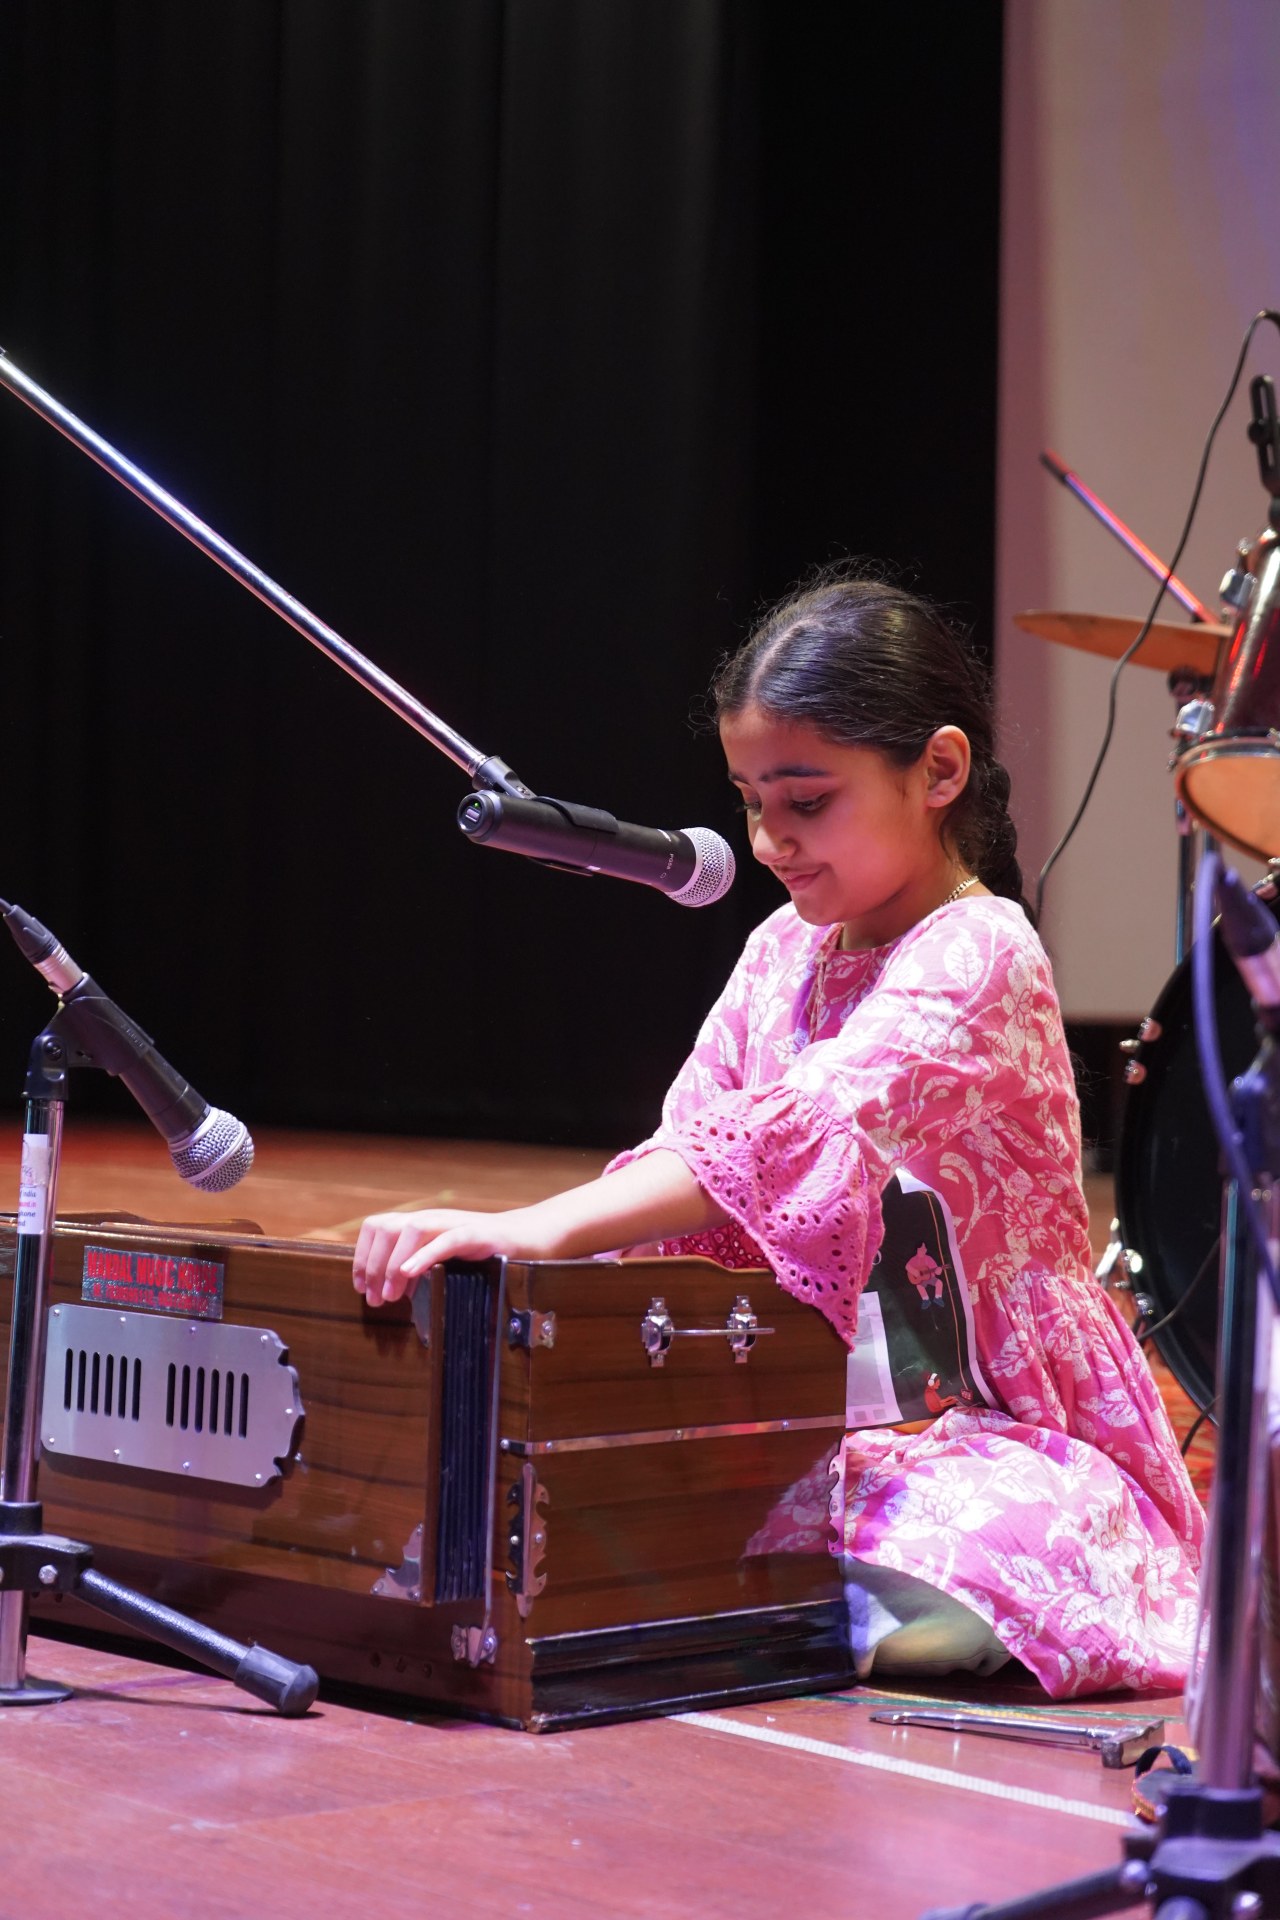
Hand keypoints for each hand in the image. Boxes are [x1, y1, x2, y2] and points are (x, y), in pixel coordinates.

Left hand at [352, 1206, 553, 1305]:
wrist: (527, 1239)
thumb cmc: (483, 1255)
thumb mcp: (443, 1262)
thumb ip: (418, 1271)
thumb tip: (393, 1292)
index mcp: (420, 1224)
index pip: (377, 1227)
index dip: (362, 1256)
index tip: (361, 1287)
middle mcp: (432, 1218)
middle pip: (386, 1228)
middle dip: (372, 1265)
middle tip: (375, 1299)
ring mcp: (453, 1223)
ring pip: (410, 1230)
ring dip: (393, 1264)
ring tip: (391, 1295)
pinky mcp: (476, 1233)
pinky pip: (446, 1240)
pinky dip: (423, 1256)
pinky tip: (409, 1274)